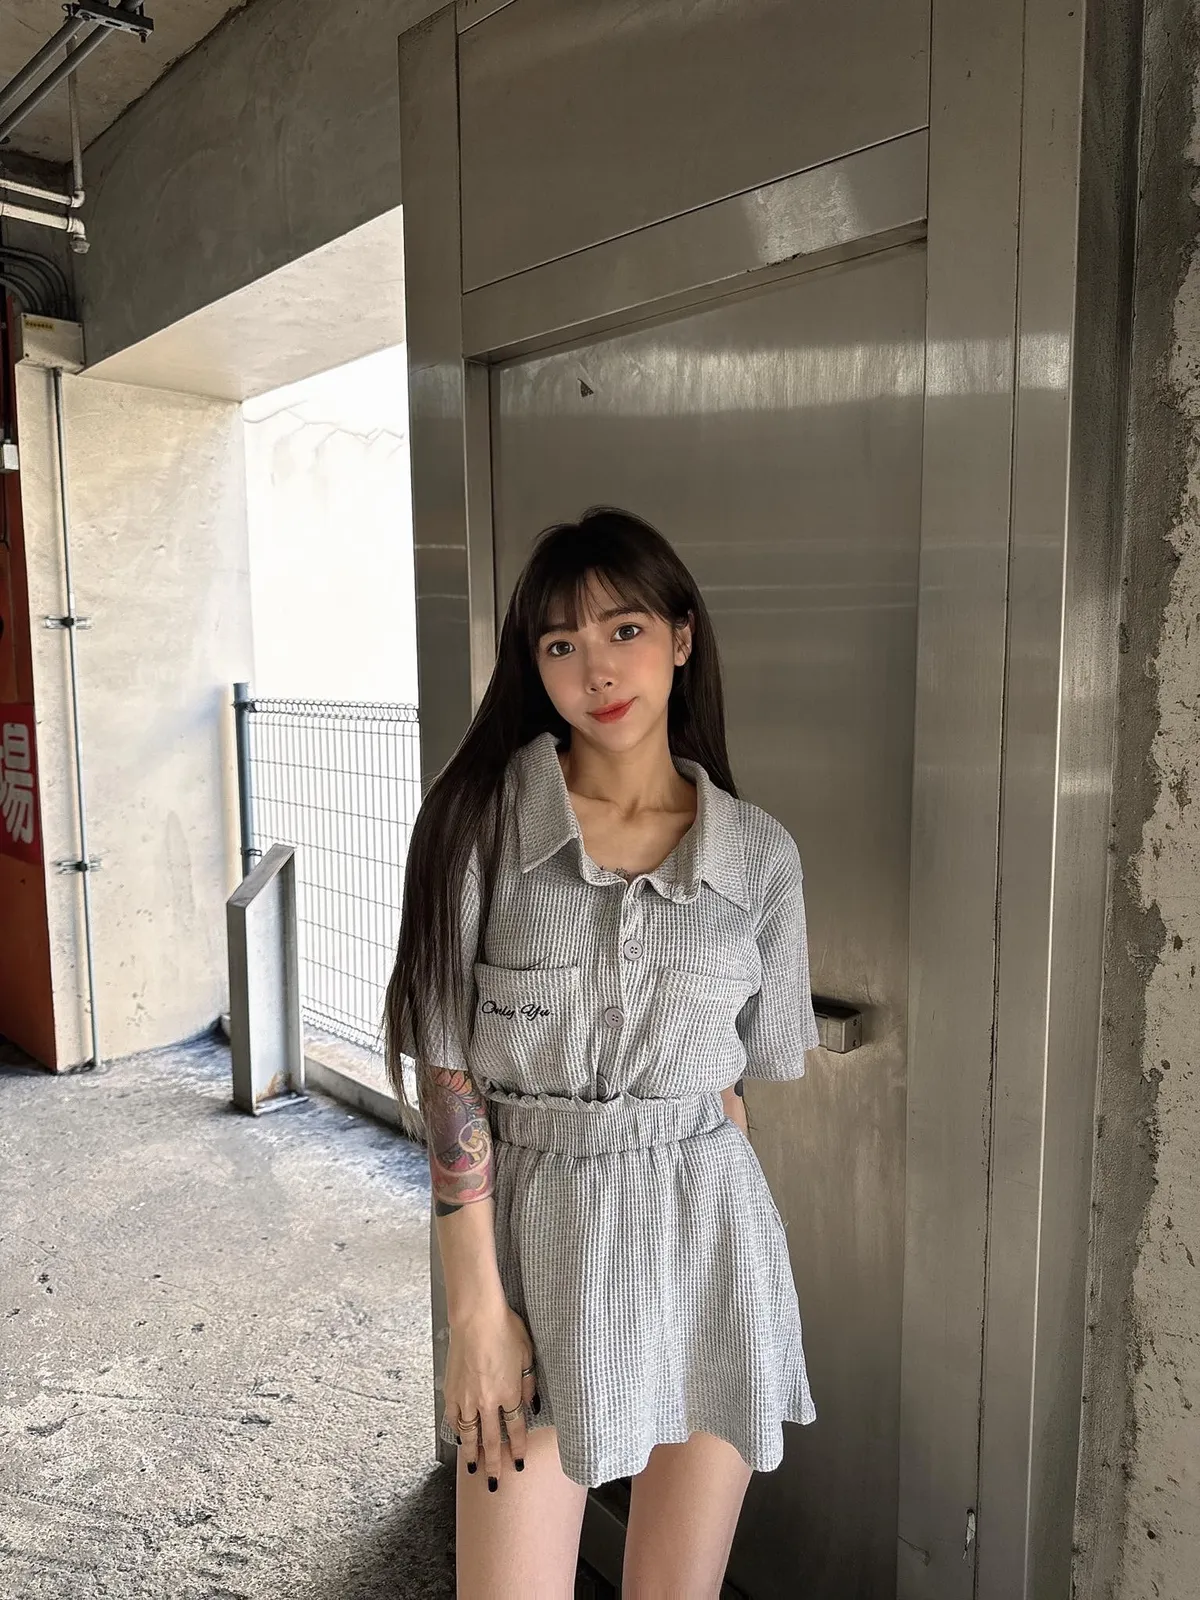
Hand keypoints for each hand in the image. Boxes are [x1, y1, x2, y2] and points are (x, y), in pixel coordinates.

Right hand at [445, 1302, 537, 1489]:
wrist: (475, 1317)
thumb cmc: (506, 1330)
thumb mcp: (528, 1354)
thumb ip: (530, 1383)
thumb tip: (532, 1405)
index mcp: (509, 1393)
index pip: (515, 1429)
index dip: (518, 1448)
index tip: (519, 1464)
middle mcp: (487, 1401)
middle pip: (491, 1440)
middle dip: (493, 1464)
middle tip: (494, 1483)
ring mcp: (467, 1397)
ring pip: (469, 1434)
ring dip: (472, 1454)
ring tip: (473, 1469)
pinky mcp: (452, 1389)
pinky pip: (454, 1417)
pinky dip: (457, 1430)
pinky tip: (459, 1437)